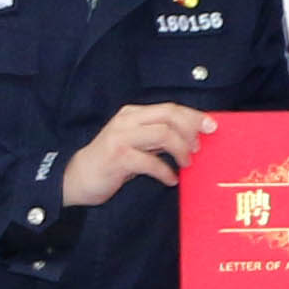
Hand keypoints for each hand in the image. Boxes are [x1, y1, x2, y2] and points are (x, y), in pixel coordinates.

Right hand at [66, 102, 213, 206]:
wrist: (76, 179)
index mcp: (132, 114)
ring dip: (181, 150)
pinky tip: (170, 180)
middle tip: (199, 147)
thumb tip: (190, 138)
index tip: (212, 126)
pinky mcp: (117, 157)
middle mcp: (127, 121)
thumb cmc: (111, 163)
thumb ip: (157, 139)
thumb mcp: (135, 144)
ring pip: (163, 134)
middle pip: (169, 115)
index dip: (193, 116)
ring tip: (186, 164)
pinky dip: (165, 172)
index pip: (169, 108)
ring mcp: (121, 137)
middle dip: (191, 129)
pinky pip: (150, 162)